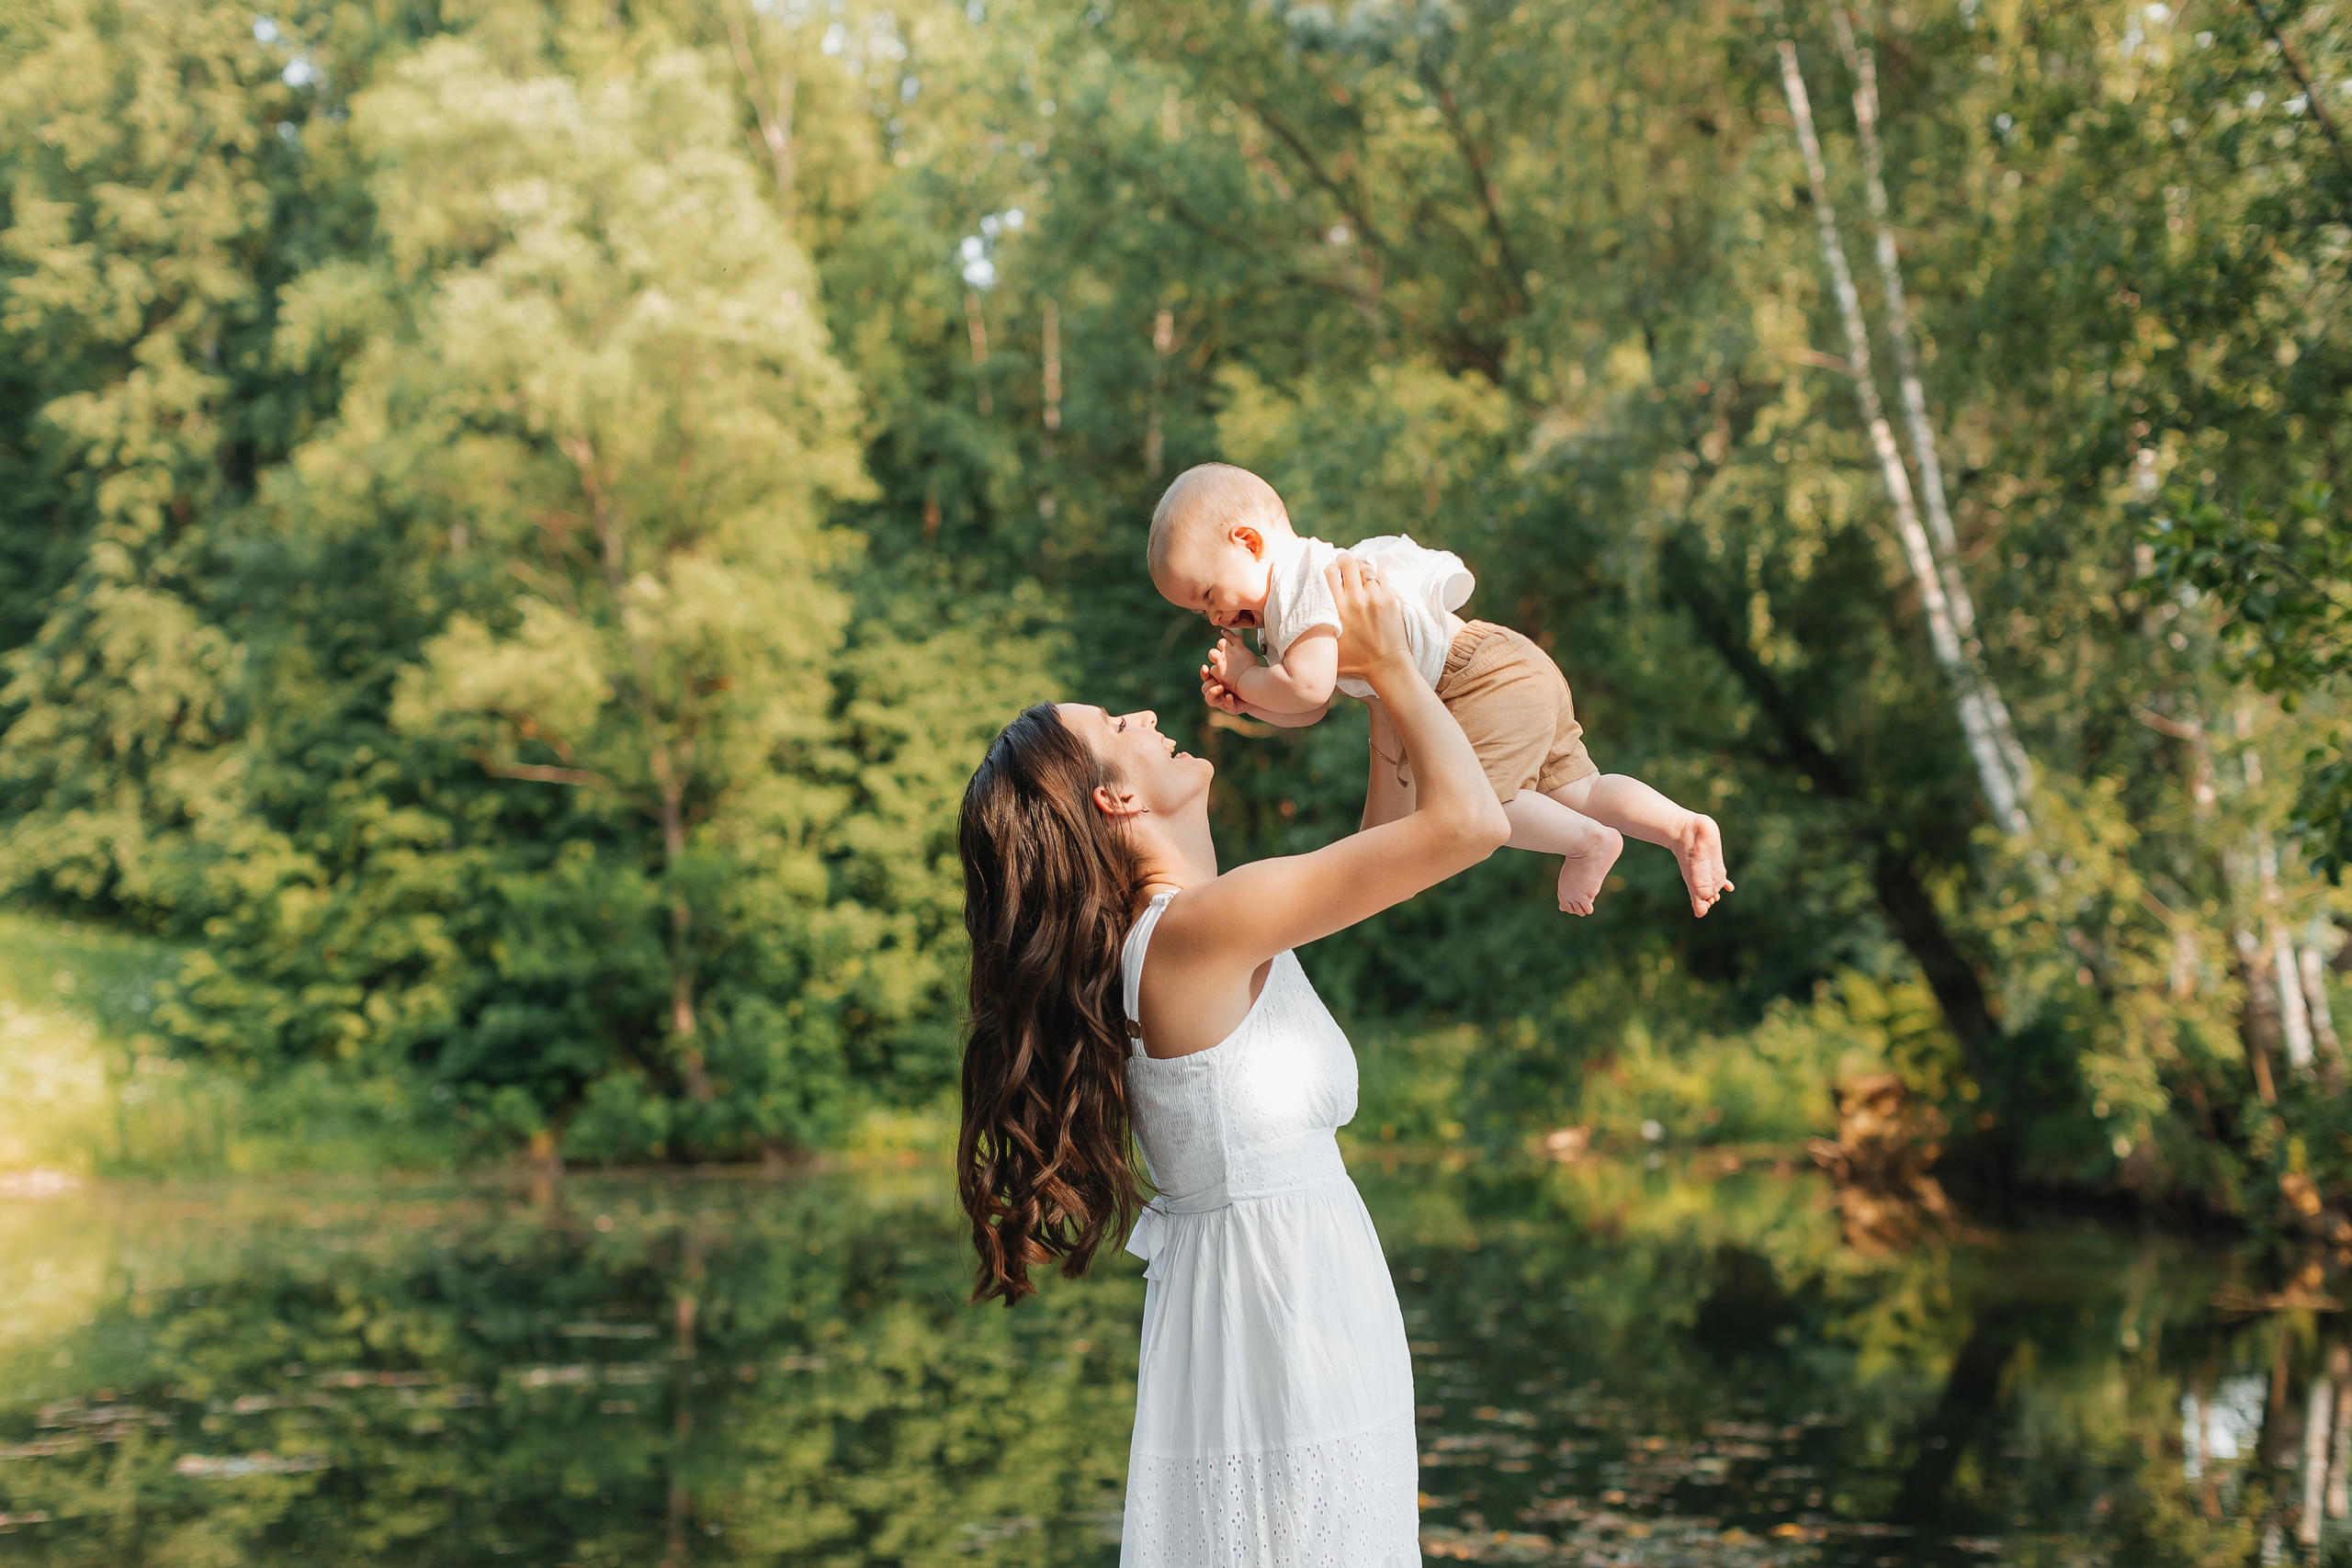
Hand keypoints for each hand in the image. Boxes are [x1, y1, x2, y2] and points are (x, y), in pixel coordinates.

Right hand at [1199, 633, 1252, 713]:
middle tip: (1213, 677)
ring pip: (1209, 698)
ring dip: (1213, 692)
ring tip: (1220, 688)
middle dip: (1207, 681)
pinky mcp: (1230, 707)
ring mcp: (1222, 698)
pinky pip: (1226, 706)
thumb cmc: (1247, 673)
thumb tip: (1226, 632)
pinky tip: (1232, 697)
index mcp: (1217, 678)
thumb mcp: (1239, 658)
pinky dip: (1228, 702)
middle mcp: (1217, 688)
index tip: (1206, 667)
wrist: (1258, 689)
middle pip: (1204, 686)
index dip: (1204, 672)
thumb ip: (1231, 648)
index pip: (1206, 675)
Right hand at [1328, 555, 1408, 679]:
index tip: (1330, 569)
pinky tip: (1373, 571)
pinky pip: (1381, 574)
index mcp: (1336, 610)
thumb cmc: (1356, 664)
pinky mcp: (1388, 599)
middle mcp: (1353, 599)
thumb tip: (1303, 625)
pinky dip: (1376, 569)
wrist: (1386, 667)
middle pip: (1346, 563)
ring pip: (1364, 566)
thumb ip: (1316, 633)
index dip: (1328, 567)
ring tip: (1359, 566)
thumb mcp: (1329, 649)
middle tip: (1343, 562)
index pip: (1328, 573)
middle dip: (1344, 559)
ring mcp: (1372, 597)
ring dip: (1360, 564)